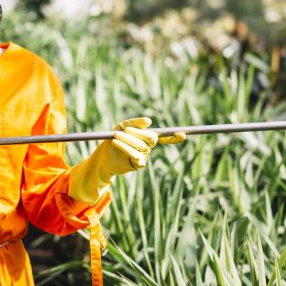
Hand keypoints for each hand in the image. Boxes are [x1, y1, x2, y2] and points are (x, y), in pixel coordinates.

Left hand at [68, 117, 185, 202]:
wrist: (102, 156)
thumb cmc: (113, 140)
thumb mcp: (121, 127)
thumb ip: (134, 123)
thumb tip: (149, 121)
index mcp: (146, 137)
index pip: (164, 136)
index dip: (173, 137)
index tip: (183, 134)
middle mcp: (148, 147)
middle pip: (152, 138)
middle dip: (140, 133)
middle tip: (125, 130)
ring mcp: (144, 156)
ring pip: (142, 146)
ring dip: (128, 139)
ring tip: (116, 136)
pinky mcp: (138, 164)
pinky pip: (135, 155)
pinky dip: (125, 147)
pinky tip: (116, 143)